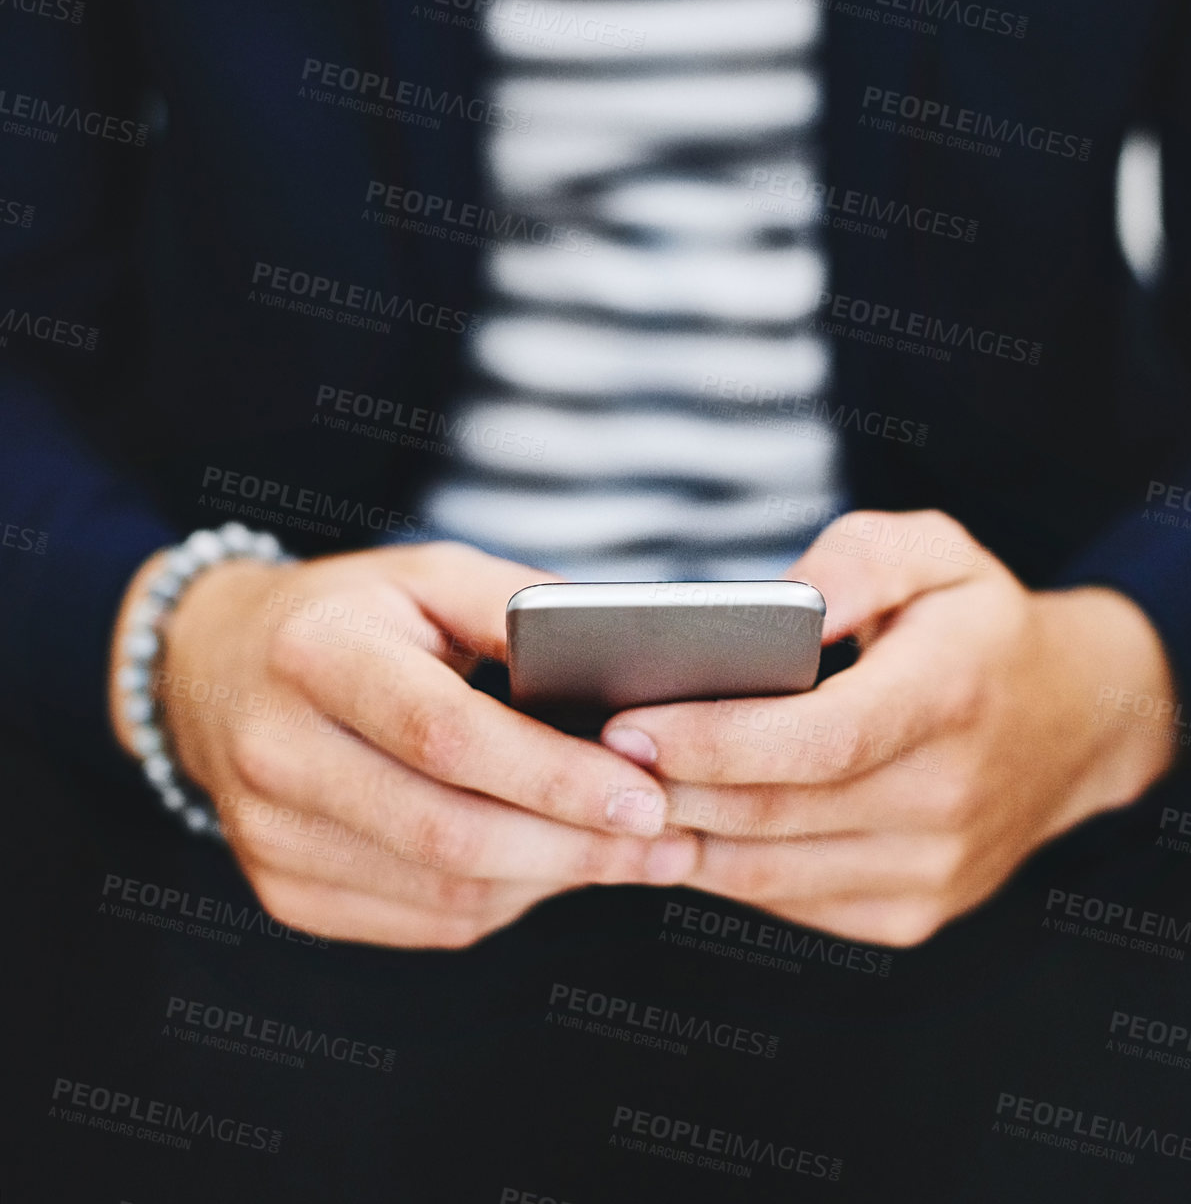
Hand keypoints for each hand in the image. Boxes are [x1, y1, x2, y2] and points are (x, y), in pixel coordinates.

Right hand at [110, 541, 695, 946]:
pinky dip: (504, 901)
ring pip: (444, 892)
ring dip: (554, 881)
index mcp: (316, 655)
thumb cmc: (351, 613)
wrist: (217, 667)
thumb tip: (622, 665)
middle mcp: (278, 753)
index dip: (552, 775)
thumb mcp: (428, 575)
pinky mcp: (280, 888)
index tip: (644, 794)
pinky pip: (421, 920)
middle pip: (450, 833)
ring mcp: (269, 835)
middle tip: (668, 838)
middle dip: (576, 846)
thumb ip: (518, 609)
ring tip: (634, 855)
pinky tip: (553, 865)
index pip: (447, 736)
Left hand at [601, 510, 1176, 947]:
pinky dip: (721, 866)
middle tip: (581, 755)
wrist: (1076, 722)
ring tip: (602, 792)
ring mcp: (933, 870)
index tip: (625, 724)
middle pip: (776, 810)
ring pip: (769, 869)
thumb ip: (861, 557)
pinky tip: (672, 823)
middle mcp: (949, 797)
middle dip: (667, 786)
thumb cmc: (980, 621)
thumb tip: (785, 602)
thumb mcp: (937, 549)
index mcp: (953, 695)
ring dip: (678, 836)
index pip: (818, 739)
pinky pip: (788, 900)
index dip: (715, 739)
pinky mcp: (911, 912)